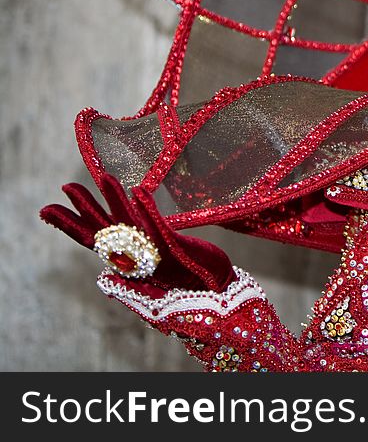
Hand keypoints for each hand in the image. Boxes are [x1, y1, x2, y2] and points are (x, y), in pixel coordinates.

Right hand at [40, 175, 233, 291]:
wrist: (215, 296)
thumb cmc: (187, 283)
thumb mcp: (157, 273)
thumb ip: (131, 273)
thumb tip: (104, 277)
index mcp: (128, 261)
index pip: (93, 240)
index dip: (70, 225)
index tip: (46, 210)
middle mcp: (136, 257)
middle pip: (104, 230)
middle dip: (85, 208)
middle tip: (65, 186)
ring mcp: (154, 253)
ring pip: (130, 223)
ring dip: (116, 199)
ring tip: (104, 177)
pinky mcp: (174, 249)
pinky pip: (158, 226)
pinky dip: (147, 209)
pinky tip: (138, 191)